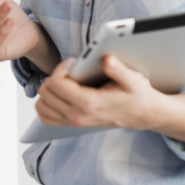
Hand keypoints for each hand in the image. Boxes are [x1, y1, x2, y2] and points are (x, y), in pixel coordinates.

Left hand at [35, 55, 160, 130]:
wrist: (142, 114)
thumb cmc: (136, 95)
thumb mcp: (133, 80)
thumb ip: (119, 70)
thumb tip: (107, 60)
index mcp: (89, 103)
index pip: (56, 83)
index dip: (61, 68)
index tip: (73, 62)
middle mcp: (78, 115)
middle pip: (46, 93)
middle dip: (54, 76)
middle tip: (70, 70)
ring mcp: (74, 122)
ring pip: (42, 106)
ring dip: (49, 90)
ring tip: (64, 80)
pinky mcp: (73, 124)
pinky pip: (46, 116)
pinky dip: (47, 104)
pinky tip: (59, 94)